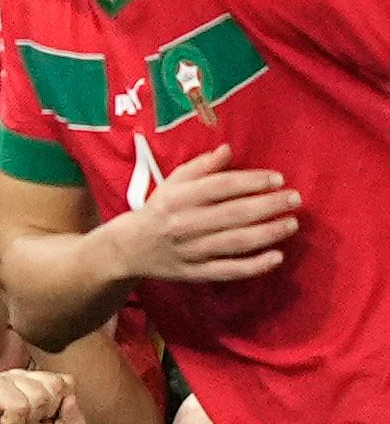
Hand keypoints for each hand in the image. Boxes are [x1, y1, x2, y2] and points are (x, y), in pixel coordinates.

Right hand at [99, 143, 296, 283]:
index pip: (219, 187)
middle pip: (232, 214)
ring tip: (292, 224)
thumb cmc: (157, 210)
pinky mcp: (195, 273)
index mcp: (177, 198)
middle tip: (295, 198)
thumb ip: (200, 167)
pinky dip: (253, 266)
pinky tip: (276, 258)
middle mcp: (183, 223)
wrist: (128, 249)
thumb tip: (228, 150)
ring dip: (267, 233)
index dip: (250, 181)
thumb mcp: (171, 183)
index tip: (277, 178)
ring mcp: (190, 250)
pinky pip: (228, 270)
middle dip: (267, 205)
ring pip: (234, 242)